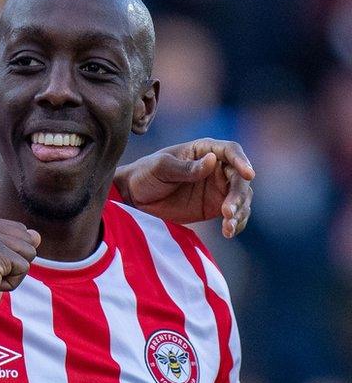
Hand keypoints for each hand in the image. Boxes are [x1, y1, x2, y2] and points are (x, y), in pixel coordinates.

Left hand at [114, 138, 254, 237]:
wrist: (134, 197)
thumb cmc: (145, 174)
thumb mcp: (162, 168)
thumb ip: (186, 167)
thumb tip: (213, 161)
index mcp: (203, 150)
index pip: (230, 151)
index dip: (242, 161)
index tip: (249, 175)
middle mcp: (216, 167)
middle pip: (239, 178)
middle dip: (238, 195)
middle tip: (228, 211)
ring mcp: (218, 188)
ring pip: (241, 197)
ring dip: (239, 212)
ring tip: (228, 227)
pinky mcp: (216, 207)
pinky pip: (234, 214)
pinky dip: (236, 223)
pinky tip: (229, 232)